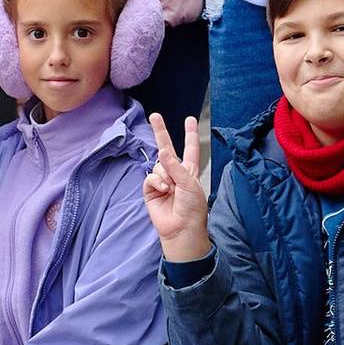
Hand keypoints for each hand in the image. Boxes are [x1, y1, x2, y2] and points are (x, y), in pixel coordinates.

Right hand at [141, 112, 212, 259]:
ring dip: (165, 175)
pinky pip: (150, 177)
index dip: (190, 134)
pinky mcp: (151, 190)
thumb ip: (176, 166)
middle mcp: (175, 173)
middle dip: (160, 132)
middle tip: (155, 116)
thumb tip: (163, 152)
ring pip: (158, 165)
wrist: (182, 228)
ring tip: (172, 189)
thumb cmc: (192, 207)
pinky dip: (157, 182)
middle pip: (166, 148)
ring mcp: (162, 181)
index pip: (190, 148)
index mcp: (189, 170)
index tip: (189, 119)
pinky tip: (164, 190)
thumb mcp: (190, 183)